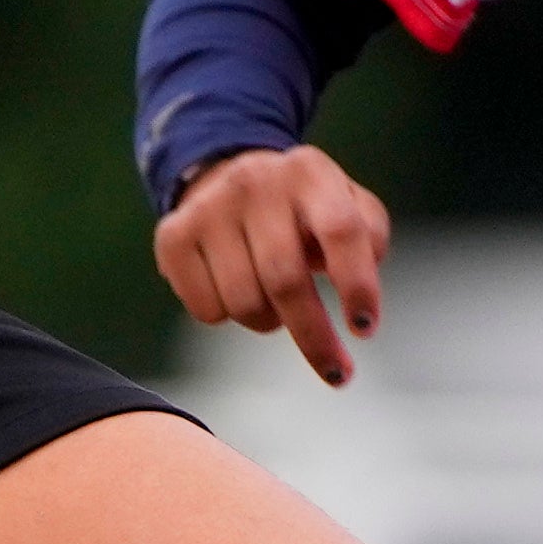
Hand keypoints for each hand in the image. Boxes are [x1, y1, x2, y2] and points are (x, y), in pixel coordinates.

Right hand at [155, 143, 394, 384]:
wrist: (225, 174)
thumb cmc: (302, 208)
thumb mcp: (347, 203)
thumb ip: (368, 235)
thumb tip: (361, 286)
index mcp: (309, 172)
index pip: (341, 231)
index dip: (357, 285)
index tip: (364, 329)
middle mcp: (256, 182)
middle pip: (286, 280)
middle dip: (315, 337)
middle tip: (335, 371)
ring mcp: (209, 208)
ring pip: (244, 302)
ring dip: (269, 323)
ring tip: (277, 307)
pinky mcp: (173, 236)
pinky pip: (206, 310)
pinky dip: (227, 319)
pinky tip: (236, 293)